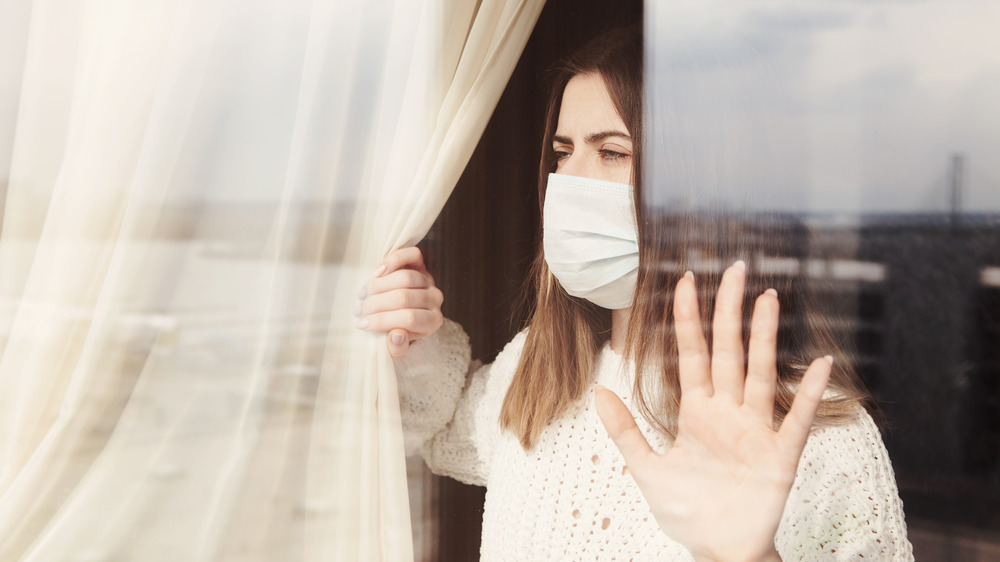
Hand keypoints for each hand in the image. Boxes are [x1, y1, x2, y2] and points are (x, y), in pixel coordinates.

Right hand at [355, 247, 443, 357]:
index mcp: (432, 322)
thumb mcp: (397, 346)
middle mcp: (435, 300)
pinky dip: (393, 261)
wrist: (403, 311)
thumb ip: (397, 347)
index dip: (382, 321)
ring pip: (405, 278)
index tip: (361, 325)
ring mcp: (429, 280)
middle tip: (359, 311)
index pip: (409, 319)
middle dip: (376, 304)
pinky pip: (412, 255)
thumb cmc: (398, 331)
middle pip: (404, 297)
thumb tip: (395, 335)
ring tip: (362, 296)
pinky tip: (376, 273)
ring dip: (378, 286)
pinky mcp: (421, 264)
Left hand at [594, 262, 830, 561]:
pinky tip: (818, 364)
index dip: (689, 319)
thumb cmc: (688, 511)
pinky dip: (806, 393)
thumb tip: (598, 391)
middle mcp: (728, 412)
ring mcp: (756, 430)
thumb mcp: (647, 469)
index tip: (685, 281)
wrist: (718, 550)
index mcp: (697, 412)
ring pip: (758, 373)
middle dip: (729, 311)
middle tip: (735, 269)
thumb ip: (625, 431)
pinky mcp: (780, 456)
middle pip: (727, 351)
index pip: (692, 354)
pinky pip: (795, 419)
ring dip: (764, 337)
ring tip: (768, 299)